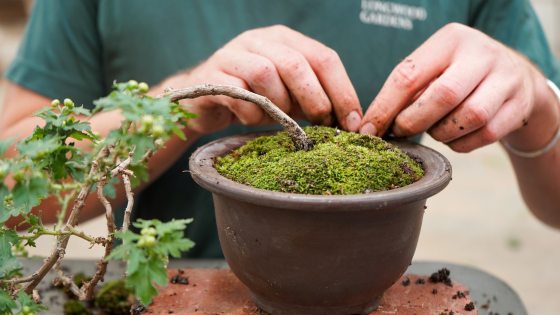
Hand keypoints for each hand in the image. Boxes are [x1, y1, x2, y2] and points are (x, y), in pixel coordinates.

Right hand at [166, 25, 361, 134]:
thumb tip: (348, 121)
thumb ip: (313, 99)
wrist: (202, 101)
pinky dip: (251, 113)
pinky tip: (251, 119)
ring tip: (276, 118)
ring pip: (265, 73)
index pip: (323, 57)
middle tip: (321, 123)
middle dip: (314, 98)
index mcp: (284, 39)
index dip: (342, 90)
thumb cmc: (253, 98)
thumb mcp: (288, 96)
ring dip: (278, 104)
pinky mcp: (212, 76)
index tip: (353, 121)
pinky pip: (238, 94)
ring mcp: (232, 54)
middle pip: (296, 63)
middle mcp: (259, 40)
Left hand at [359, 23, 554, 152]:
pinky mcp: (519, 105)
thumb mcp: (433, 69)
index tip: (369, 129)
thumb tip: (371, 125)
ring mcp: (505, 78)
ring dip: (441, 133)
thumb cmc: (457, 75)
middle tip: (400, 132)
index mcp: (451, 40)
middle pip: (442, 96)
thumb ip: (407, 90)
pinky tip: (454, 137)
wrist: (513, 77)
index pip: (409, 75)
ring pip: (468, 117)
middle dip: (413, 122)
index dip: (385, 107)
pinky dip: (461, 144)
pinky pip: (485, 135)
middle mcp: (481, 54)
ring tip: (433, 130)